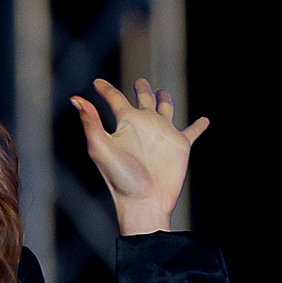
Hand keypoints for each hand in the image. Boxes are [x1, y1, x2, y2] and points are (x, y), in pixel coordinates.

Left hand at [71, 78, 208, 236]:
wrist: (144, 201)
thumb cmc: (119, 178)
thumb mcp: (100, 147)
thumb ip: (90, 122)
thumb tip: (76, 98)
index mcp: (125, 124)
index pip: (114, 99)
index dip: (105, 90)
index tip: (96, 83)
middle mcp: (144, 125)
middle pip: (144, 99)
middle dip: (143, 89)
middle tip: (140, 81)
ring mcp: (163, 134)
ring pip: (166, 109)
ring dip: (165, 100)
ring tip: (164, 93)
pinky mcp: (180, 146)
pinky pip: (192, 132)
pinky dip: (199, 126)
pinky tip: (205, 120)